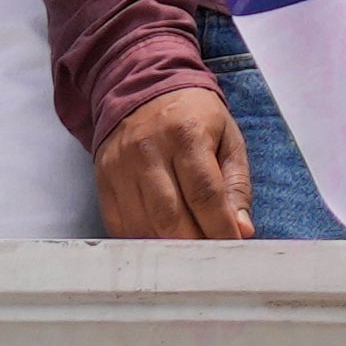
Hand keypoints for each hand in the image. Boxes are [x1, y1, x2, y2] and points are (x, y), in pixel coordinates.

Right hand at [94, 81, 256, 240]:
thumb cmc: (194, 116)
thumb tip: (241, 230)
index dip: (220, 228)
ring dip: (169, 249)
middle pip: (170, 217)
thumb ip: (236, 184)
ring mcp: (121, 167)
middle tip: (212, 258)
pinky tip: (161, 244)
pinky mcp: (103, 181)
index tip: (233, 248)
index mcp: (186, 134)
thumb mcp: (227, 137)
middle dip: (194, 245)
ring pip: (143, 226)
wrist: (141, 88)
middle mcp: (149, 151)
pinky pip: (121, 226)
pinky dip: (144, 242)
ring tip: (190, 256)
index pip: (204, 193)